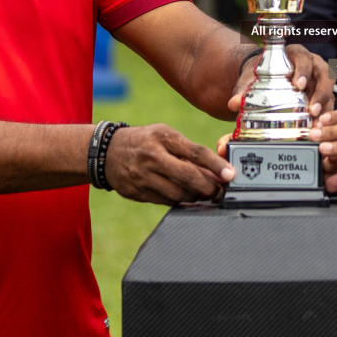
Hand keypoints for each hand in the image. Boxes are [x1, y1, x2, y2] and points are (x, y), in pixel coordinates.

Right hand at [105, 123, 234, 204]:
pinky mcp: (137, 192)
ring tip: (203, 194)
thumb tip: (215, 172)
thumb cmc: (145, 141)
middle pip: (188, 177)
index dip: (216, 165)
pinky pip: (165, 202)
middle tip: (219, 191)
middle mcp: (152, 157)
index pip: (196, 152)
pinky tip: (185, 197)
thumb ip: (189, 152)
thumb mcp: (165, 135)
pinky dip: (178, 201)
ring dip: (195, 197)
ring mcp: (143, 176)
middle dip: (209, 188)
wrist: (106, 151)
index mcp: (163, 137)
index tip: (230, 175)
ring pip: (178, 194)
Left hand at [226, 45, 334, 117]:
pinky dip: (327, 114)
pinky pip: (330, 102)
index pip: (304, 58)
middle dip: (321, 92)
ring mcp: (319, 80)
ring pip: (330, 89)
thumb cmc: (260, 75)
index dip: (304, 70)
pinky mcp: (323, 94)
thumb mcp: (251, 79)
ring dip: (326, 104)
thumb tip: (233, 104)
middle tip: (313, 109)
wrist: (264, 80)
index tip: (299, 85)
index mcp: (296, 54)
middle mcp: (312, 65)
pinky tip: (320, 126)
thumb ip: (242, 90)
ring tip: (318, 120)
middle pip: (324, 73)